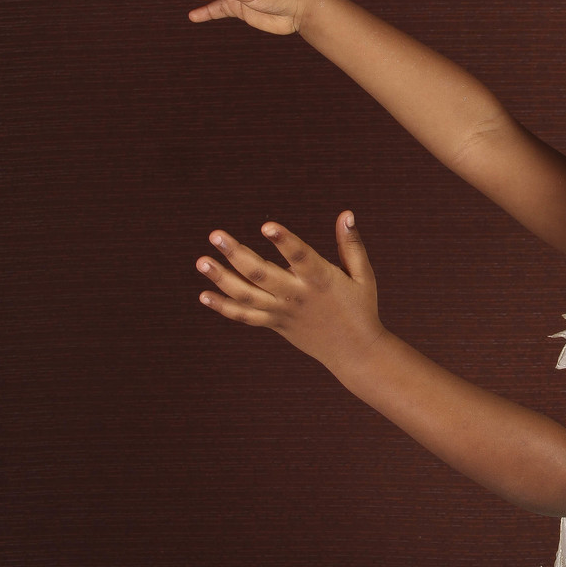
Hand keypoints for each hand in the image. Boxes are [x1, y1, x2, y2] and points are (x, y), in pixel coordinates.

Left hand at [195, 213, 385, 373]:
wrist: (355, 353)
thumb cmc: (361, 308)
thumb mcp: (363, 276)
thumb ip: (351, 245)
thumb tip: (346, 214)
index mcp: (321, 280)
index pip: (301, 257)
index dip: (284, 241)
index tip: (267, 226)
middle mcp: (298, 296)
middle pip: (262, 275)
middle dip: (236, 254)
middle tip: (215, 235)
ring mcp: (283, 312)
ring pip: (247, 296)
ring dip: (222, 279)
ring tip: (201, 261)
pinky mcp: (275, 324)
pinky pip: (246, 316)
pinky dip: (224, 307)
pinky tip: (204, 295)